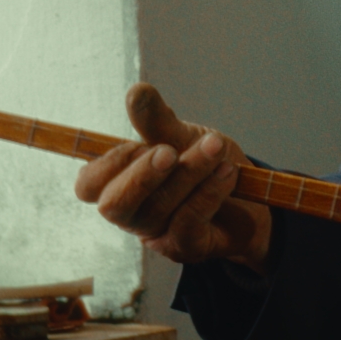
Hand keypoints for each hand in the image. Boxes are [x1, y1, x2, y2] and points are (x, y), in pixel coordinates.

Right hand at [74, 84, 272, 271]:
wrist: (252, 198)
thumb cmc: (207, 166)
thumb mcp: (183, 137)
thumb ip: (157, 121)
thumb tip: (137, 91)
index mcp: (120, 184)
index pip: (88, 186)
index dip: (106, 165)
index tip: (138, 143)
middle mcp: (132, 213)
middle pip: (114, 205)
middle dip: (142, 175)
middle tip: (170, 152)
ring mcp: (158, 234)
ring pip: (160, 207)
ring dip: (189, 173)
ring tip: (215, 147)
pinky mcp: (186, 247)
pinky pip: (188, 222)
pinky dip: (208, 192)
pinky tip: (227, 173)